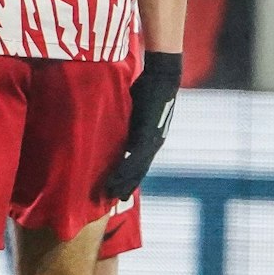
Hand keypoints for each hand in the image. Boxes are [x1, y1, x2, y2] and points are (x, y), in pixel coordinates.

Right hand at [101, 52, 181, 201]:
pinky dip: (125, 170)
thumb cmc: (149, 87)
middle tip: (112, 198)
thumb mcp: (135, 108)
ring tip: (110, 193)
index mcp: (151, 138)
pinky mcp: (148, 135)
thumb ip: (128, 119)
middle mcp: (154, 143)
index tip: (119, 188)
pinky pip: (135, 157)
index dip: (130, 177)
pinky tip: (115, 179)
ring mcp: (152, 141)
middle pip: (139, 170)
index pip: (140, 163)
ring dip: (123, 182)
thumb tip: (114, 124)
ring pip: (137, 168)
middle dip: (126, 185)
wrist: (163, 76)